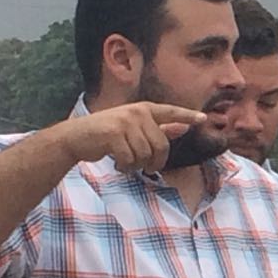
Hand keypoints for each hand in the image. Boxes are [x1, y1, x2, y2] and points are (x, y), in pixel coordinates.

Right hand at [57, 102, 206, 172]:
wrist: (74, 138)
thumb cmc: (106, 136)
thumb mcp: (133, 129)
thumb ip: (157, 129)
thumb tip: (181, 128)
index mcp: (143, 109)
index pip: (170, 112)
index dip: (187, 116)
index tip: (203, 119)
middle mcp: (136, 112)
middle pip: (161, 145)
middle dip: (155, 162)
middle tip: (145, 168)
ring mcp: (125, 121)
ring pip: (146, 154)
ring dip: (137, 165)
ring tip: (126, 163)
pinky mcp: (114, 134)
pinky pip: (131, 158)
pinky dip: (126, 167)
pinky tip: (118, 165)